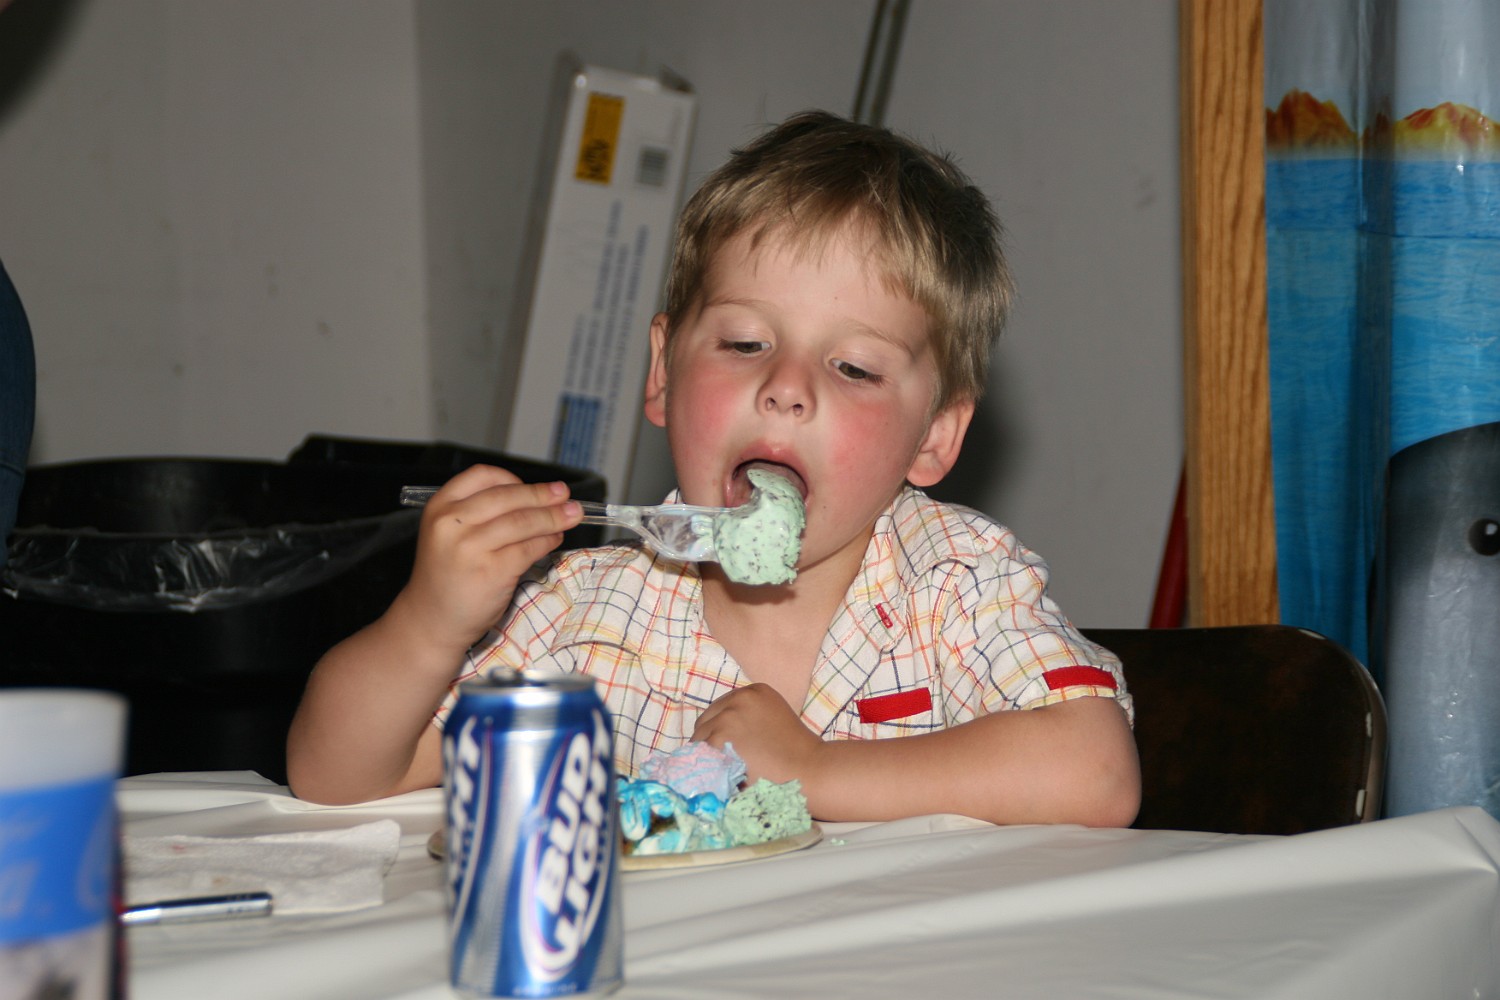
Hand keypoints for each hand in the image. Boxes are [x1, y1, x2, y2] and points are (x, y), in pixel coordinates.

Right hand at [391, 464, 579, 655]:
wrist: (432, 619)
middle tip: (566, 495)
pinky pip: (529, 548)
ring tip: (572, 515)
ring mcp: (470, 548)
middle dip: (543, 495)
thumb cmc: (448, 574)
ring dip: (554, 517)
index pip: (482, 476)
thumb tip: (537, 498)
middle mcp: (451, 523)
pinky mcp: (491, 571)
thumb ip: (481, 513)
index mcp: (440, 506)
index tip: (533, 486)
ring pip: (523, 521)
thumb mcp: (451, 533)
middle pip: (508, 497)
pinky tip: (555, 539)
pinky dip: (548, 541)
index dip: (513, 478)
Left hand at [692, 683, 822, 785]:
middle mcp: (739, 697)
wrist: (809, 770)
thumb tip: (722, 737)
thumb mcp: (774, 721)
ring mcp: (728, 715)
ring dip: (709, 756)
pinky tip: (721, 777)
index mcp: (755, 691)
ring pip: (700, 738)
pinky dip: (706, 767)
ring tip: (724, 773)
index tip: (729, 748)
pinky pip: (700, 753)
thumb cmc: (798, 755)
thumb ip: (749, 720)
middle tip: (725, 764)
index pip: (721, 709)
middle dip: (712, 742)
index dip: (721, 731)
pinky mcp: (720, 736)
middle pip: (707, 721)